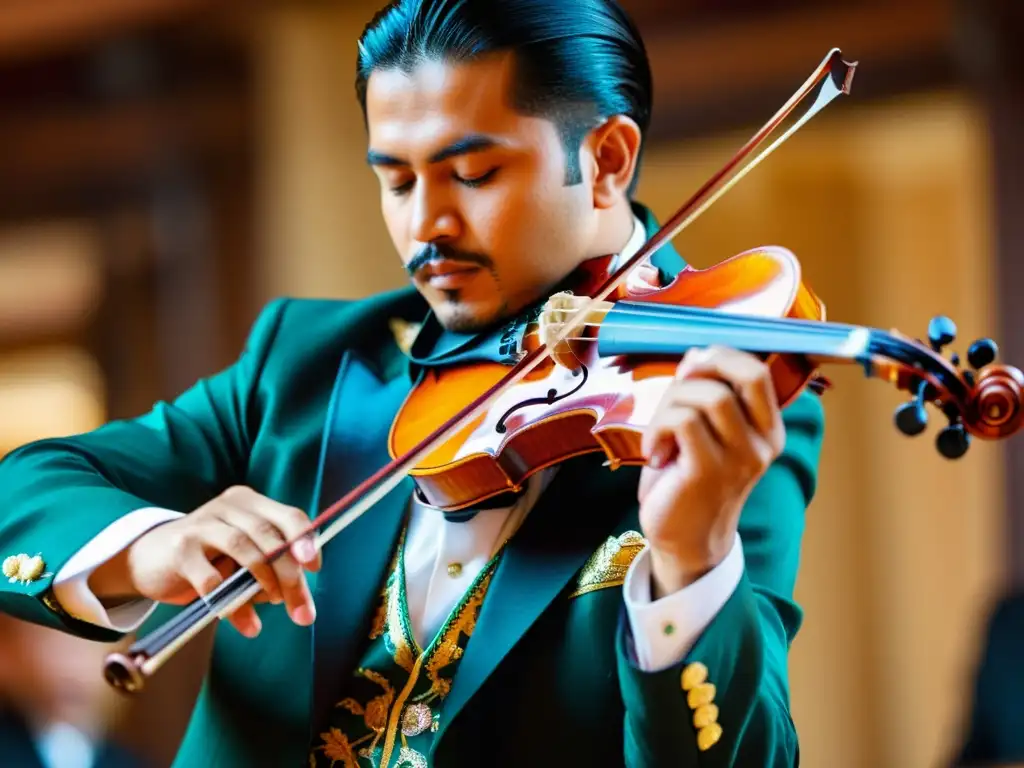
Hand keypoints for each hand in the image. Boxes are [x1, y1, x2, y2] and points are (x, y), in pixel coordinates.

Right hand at [91, 486, 320, 637]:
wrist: (149, 560)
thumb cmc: (208, 561)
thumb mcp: (243, 563)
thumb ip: (272, 576)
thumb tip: (303, 609)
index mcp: (251, 503)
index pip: (290, 516)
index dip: (306, 541)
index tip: (315, 568)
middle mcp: (230, 506)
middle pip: (271, 536)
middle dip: (291, 575)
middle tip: (302, 610)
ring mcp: (203, 522)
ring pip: (246, 549)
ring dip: (264, 583)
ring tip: (270, 606)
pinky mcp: (181, 547)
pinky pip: (213, 578)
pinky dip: (231, 603)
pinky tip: (243, 622)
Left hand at [638, 347, 784, 597]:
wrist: (685, 540)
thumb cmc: (688, 480)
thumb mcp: (704, 431)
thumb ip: (705, 393)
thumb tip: (697, 354)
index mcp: (767, 429)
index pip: (759, 371)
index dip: (721, 356)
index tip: (690, 370)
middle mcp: (762, 443)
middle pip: (742, 374)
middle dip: (699, 370)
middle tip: (674, 394)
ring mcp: (740, 459)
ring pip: (709, 395)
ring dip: (671, 403)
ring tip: (660, 432)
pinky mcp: (709, 472)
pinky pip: (683, 420)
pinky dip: (658, 427)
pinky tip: (654, 452)